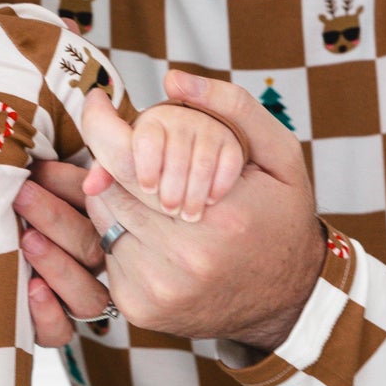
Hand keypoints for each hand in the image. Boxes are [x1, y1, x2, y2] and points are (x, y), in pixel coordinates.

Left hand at [14, 164, 114, 346]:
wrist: (0, 268)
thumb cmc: (27, 206)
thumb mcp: (47, 186)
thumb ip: (55, 174)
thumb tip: (37, 154)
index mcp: (99, 224)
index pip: (98, 205)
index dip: (69, 186)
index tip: (37, 168)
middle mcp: (95, 264)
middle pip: (91, 247)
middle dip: (54, 217)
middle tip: (22, 192)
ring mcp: (78, 297)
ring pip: (86, 296)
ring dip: (58, 266)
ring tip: (28, 241)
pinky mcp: (55, 327)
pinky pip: (61, 332)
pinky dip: (47, 314)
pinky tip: (32, 289)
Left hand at [81, 72, 325, 351]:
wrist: (289, 299)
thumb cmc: (281, 217)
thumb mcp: (278, 154)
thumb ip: (231, 107)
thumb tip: (171, 78)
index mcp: (222, 214)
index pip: (129, 159)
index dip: (102, 125)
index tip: (97, 101)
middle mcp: (187, 257)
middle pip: (109, 188)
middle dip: (114, 163)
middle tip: (132, 153)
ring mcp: (160, 287)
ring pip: (103, 220)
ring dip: (117, 199)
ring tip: (151, 195)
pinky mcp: (141, 307)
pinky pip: (107, 255)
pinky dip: (121, 236)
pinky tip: (153, 233)